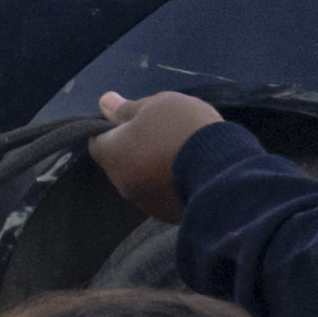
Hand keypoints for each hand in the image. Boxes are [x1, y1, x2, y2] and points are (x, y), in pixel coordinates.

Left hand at [81, 86, 229, 208]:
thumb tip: (103, 102)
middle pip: (119, 162)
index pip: (97, 142)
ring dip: (150, 167)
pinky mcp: (166, 214)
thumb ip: (126, 108)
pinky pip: (159, 194)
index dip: (110, 130)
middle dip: (133, 148)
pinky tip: (187, 171)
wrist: (221, 169)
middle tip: (161, 132)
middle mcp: (122, 183)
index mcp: (113, 154)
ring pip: (140, 180)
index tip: (130, 121)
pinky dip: (167, 184)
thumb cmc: (183, 128)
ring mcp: (144, 202)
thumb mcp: (156, 105)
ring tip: (178, 151)